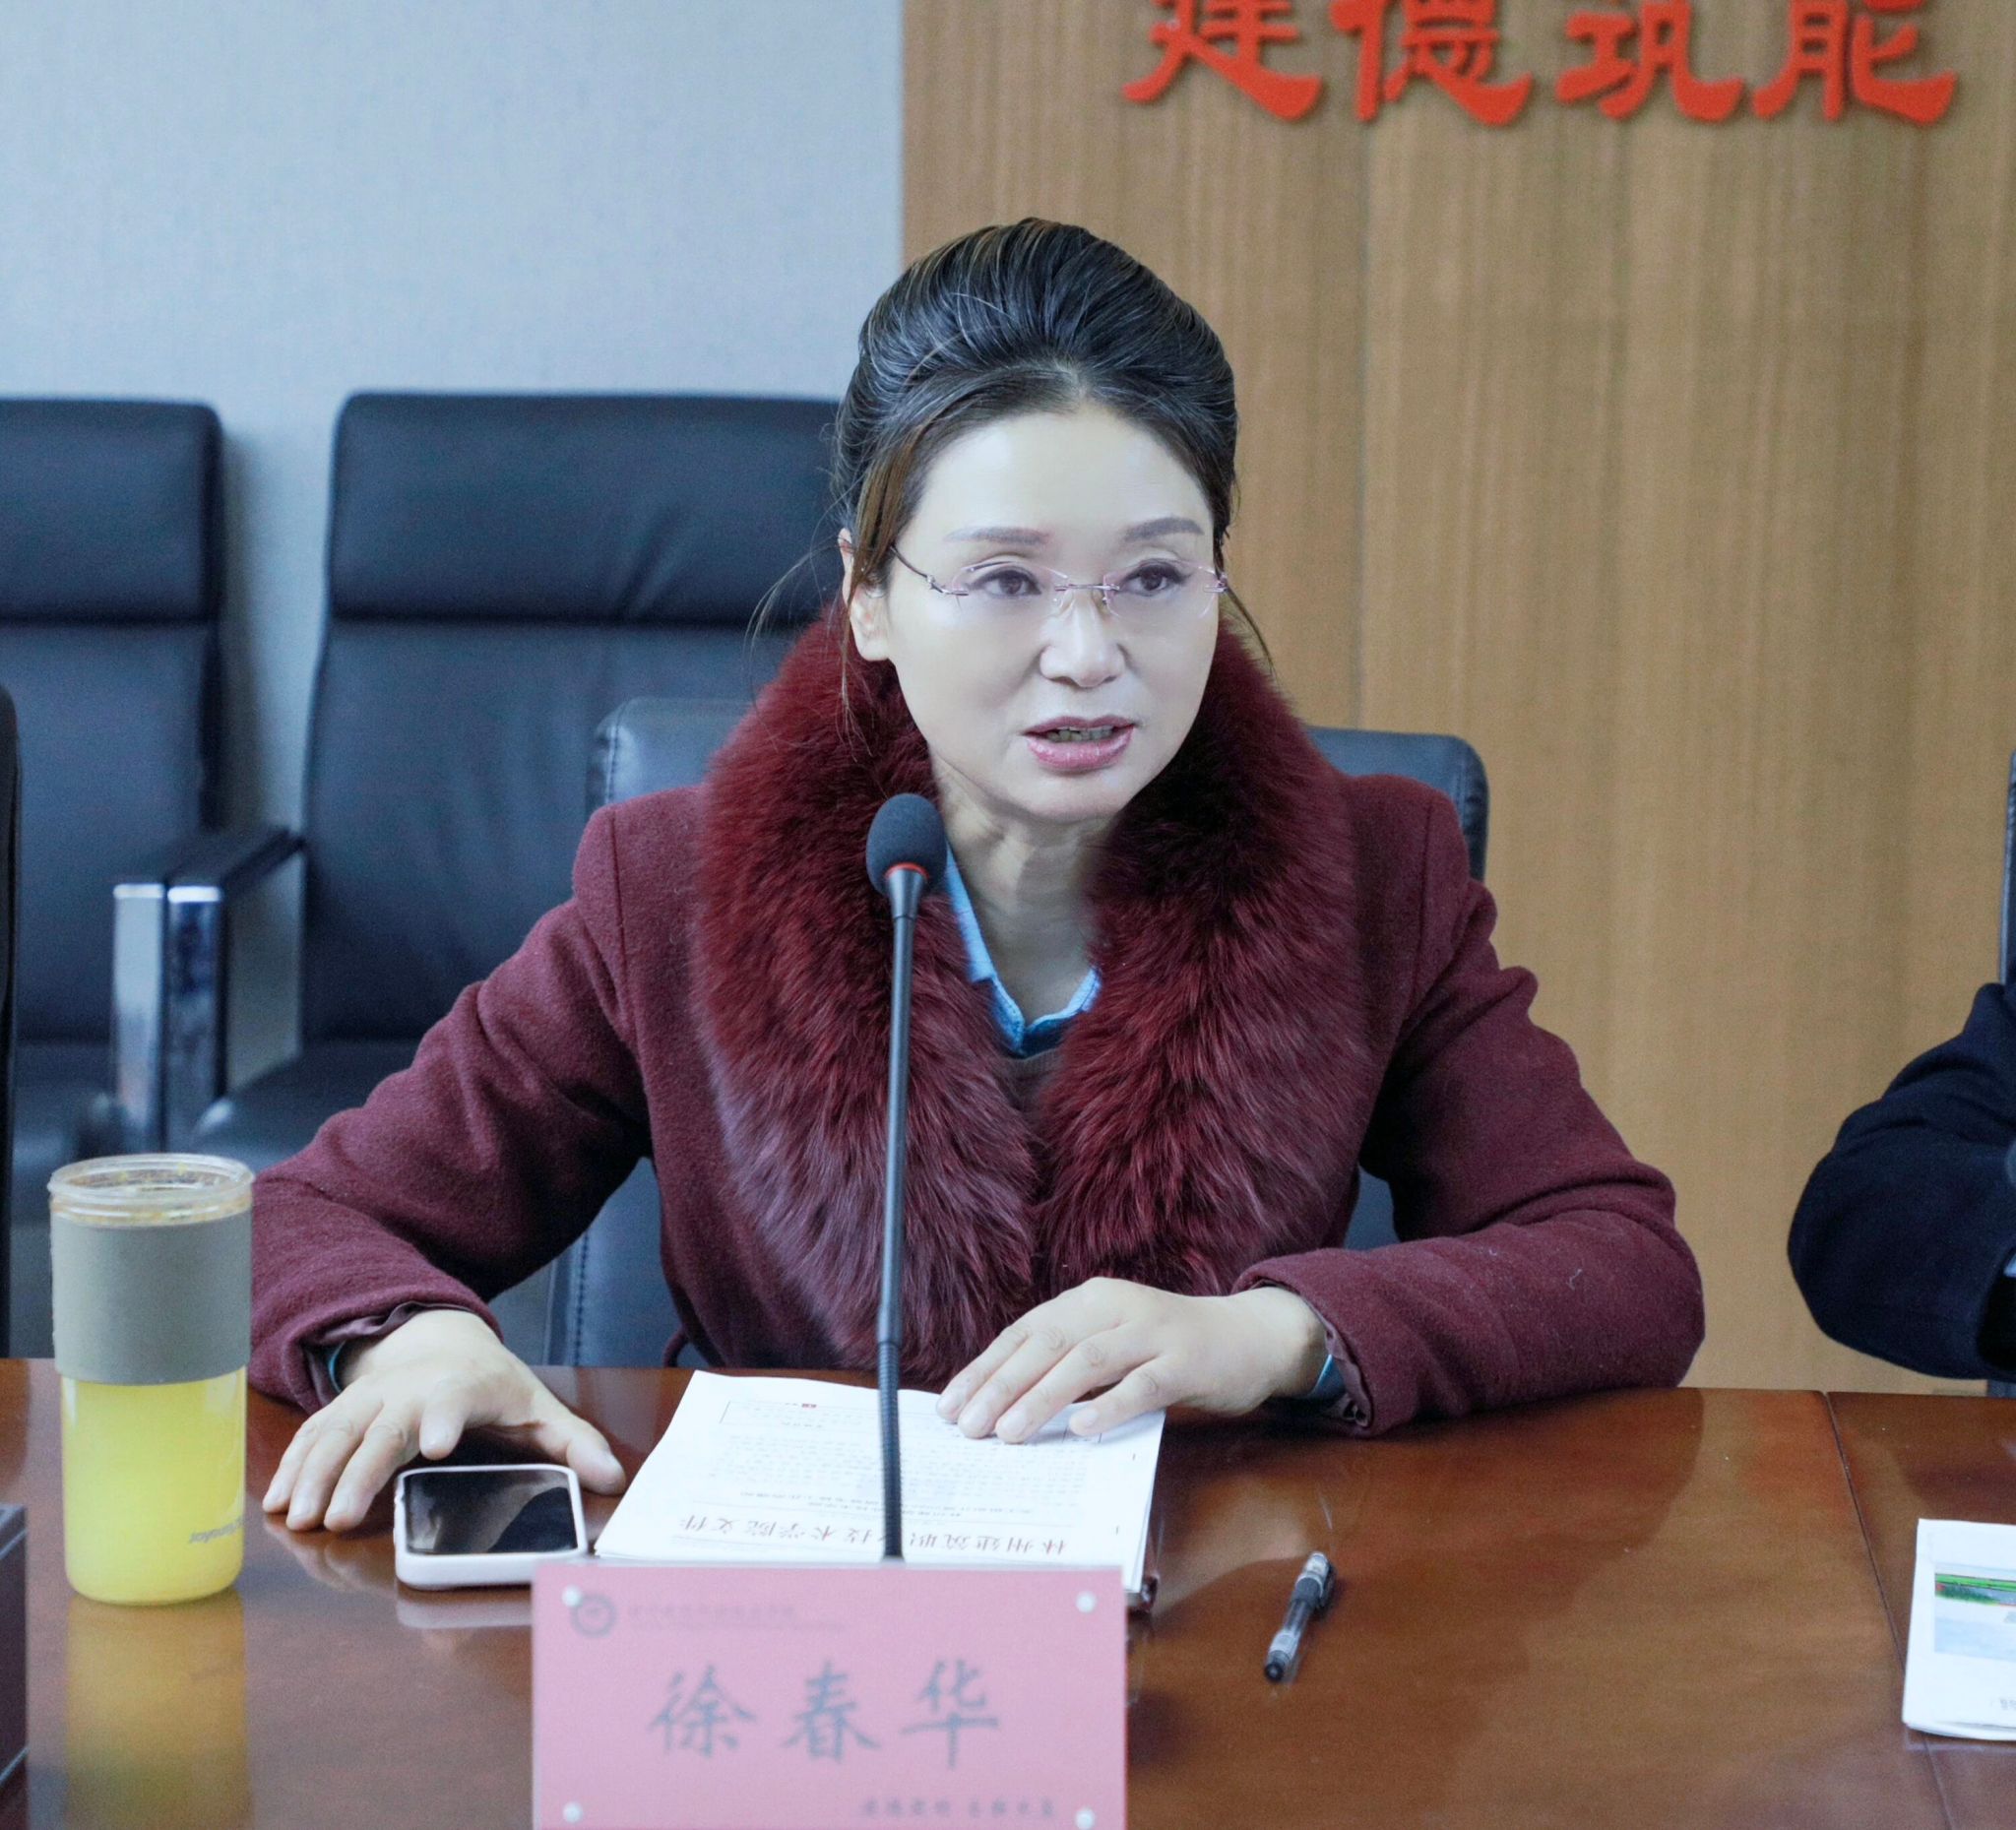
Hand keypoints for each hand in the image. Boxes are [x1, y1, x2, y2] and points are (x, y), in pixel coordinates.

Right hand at [261, 1309, 626, 1532]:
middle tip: (339, 1517)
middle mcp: (410, 1391)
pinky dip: (293, 1466)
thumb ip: (574, 1444)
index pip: (455, 1400)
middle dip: (361, 1471)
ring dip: (315, 1474)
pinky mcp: (343, 1410)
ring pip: (338, 1433)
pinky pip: (313, 1435)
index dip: (445, 1419)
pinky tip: (277, 1502)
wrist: (439, 1343)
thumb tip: (614, 1478)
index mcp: (464, 1388)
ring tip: (299, 1517)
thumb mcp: (539, 1409)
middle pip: (383, 1429)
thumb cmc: (493, 1388)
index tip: (436, 1445)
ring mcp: (371, 1399)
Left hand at [935, 1278, 1327, 1443]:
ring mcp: (1152, 1332)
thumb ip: (1069, 1363)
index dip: (985, 1367)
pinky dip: (1110, 1405)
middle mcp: (1115, 1307)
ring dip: (1043, 1398)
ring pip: (1088, 1361)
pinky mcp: (1185, 1361)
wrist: (1249, 1337)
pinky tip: (1082, 1429)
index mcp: (1089, 1299)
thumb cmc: (1168, 1349)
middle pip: (1047, 1342)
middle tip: (969, 1425)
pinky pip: (1143, 1384)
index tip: (950, 1404)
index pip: (1025, 1331)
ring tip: (1009, 1433)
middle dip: (1002, 1385)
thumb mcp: (1113, 1343)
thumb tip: (1005, 1405)